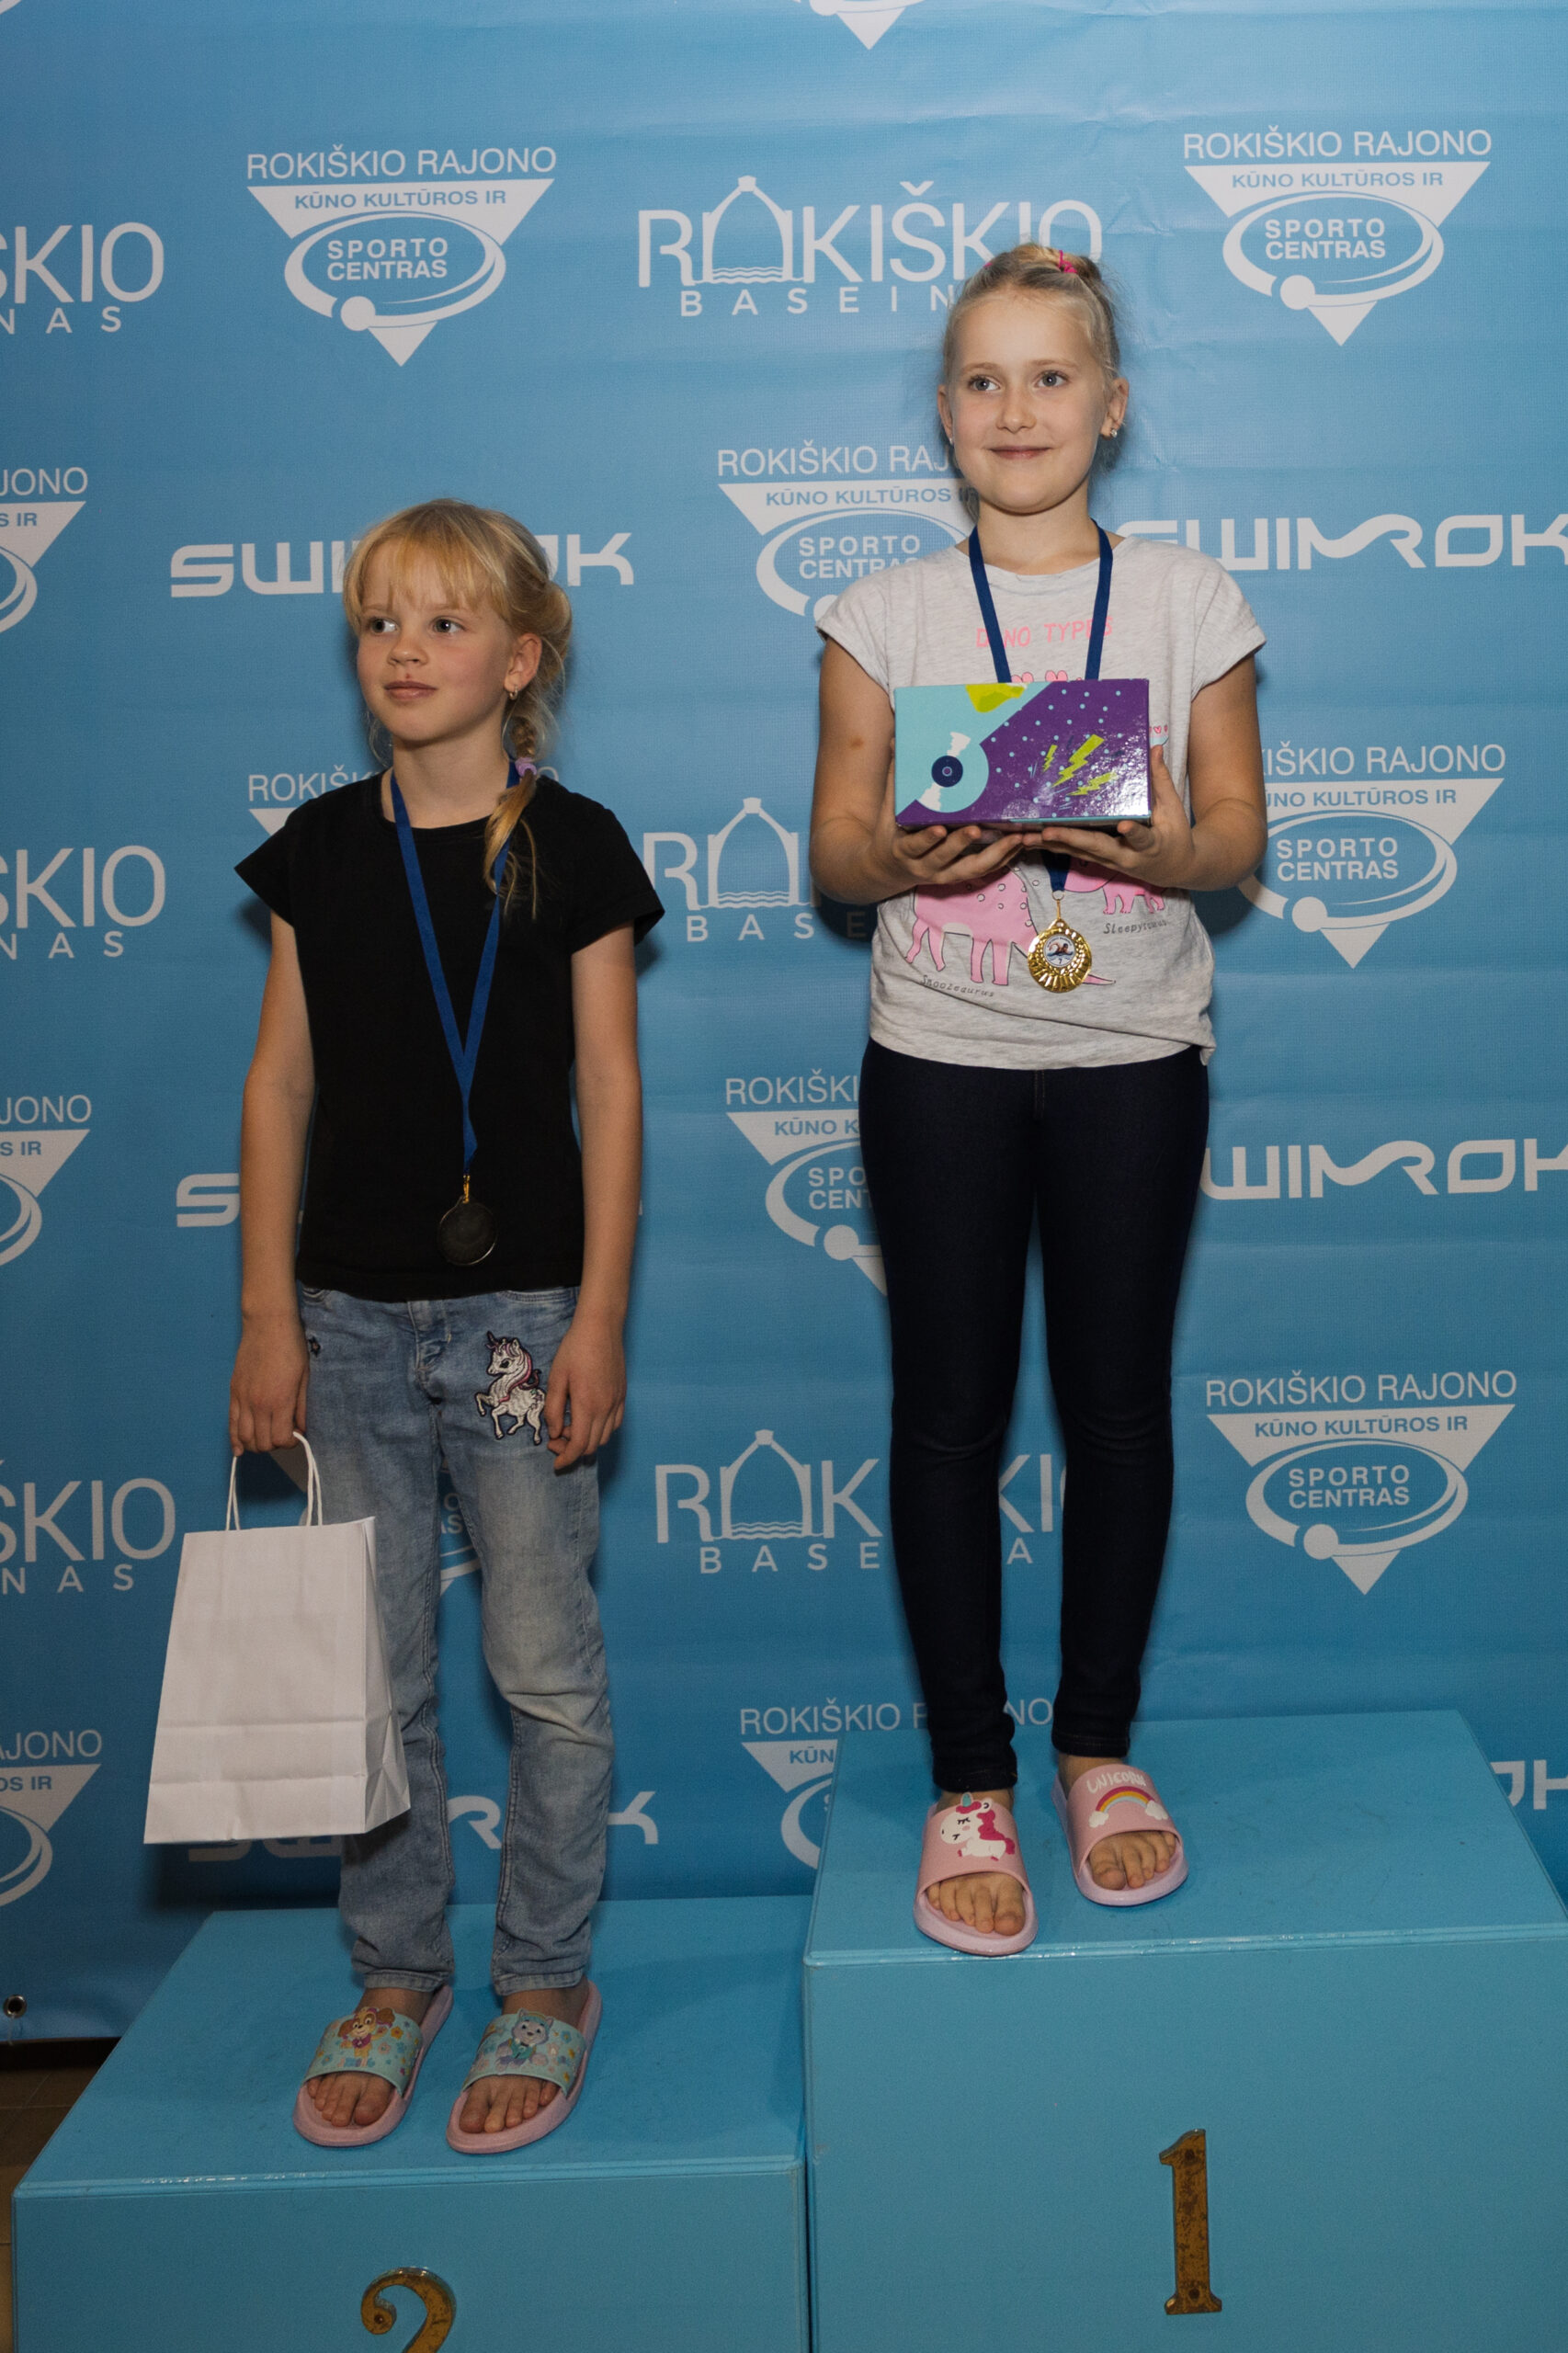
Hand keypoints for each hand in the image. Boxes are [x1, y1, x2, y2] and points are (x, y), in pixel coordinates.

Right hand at [230, 1313, 308, 1453]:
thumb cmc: (292, 1348)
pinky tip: (239, 1450)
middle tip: (282, 1435)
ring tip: (266, 1437)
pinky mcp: (233, 1392)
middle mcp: (258, 1404)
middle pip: (262, 1443)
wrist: (268, 1324)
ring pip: (245, 1437)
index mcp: (280, 1401)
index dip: (290, 1442)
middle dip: (274, 1445)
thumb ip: (302, 1407)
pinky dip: (235, 1439)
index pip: (281, 1439)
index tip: (296, 1435)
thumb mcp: (304, 1378)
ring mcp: (243, 1399)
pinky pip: (231, 1423)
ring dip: (256, 1444)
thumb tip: (301, 1429)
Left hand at [543, 1309, 625, 1469]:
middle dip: (573, 1451)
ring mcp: (617, 1402)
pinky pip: (615, 1424)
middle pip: (592, 1445)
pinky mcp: (622, 1395)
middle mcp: (606, 1407)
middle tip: (556, 1441)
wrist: (601, 1328)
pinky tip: (588, 1420)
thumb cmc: (575, 1350)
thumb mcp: (556, 1378)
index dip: (566, 1458)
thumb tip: (555, 1432)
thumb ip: (553, 1409)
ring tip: (571, 1428)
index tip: (556, 1463)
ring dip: (588, 1441)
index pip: (579, 1445)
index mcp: (587, 1405)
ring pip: (605, 1437)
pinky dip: (601, 1431)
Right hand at [872, 764, 1043, 898]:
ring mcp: (943, 874)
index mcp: (904, 849)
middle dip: (960, 844)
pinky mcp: (958, 877)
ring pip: (971, 868)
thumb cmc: (891, 834)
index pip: (914, 845)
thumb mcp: (889, 809)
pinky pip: (983, 871)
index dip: (926, 839)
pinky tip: (1018, 845)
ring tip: (1015, 838)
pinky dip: (1002, 858)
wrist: (889, 870)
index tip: (939, 829)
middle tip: (977, 829)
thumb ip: (896, 778)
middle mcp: (923, 866)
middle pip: (944, 857)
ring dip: (995, 854)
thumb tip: (896, 741)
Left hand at [1036, 745, 1198, 891]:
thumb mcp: (1174, 810)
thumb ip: (1161, 780)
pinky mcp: (1100, 861)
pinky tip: (1032, 841)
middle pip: (1096, 848)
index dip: (1132, 833)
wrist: (1174, 868)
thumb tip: (1155, 749)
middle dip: (1070, 840)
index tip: (1124, 826)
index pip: (1141, 838)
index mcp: (1150, 845)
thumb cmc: (1176, 836)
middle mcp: (1126, 856)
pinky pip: (1075, 853)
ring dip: (1053, 846)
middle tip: (1046, 832)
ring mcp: (1110, 861)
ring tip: (1026, 838)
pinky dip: (1055, 847)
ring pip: (1079, 853)